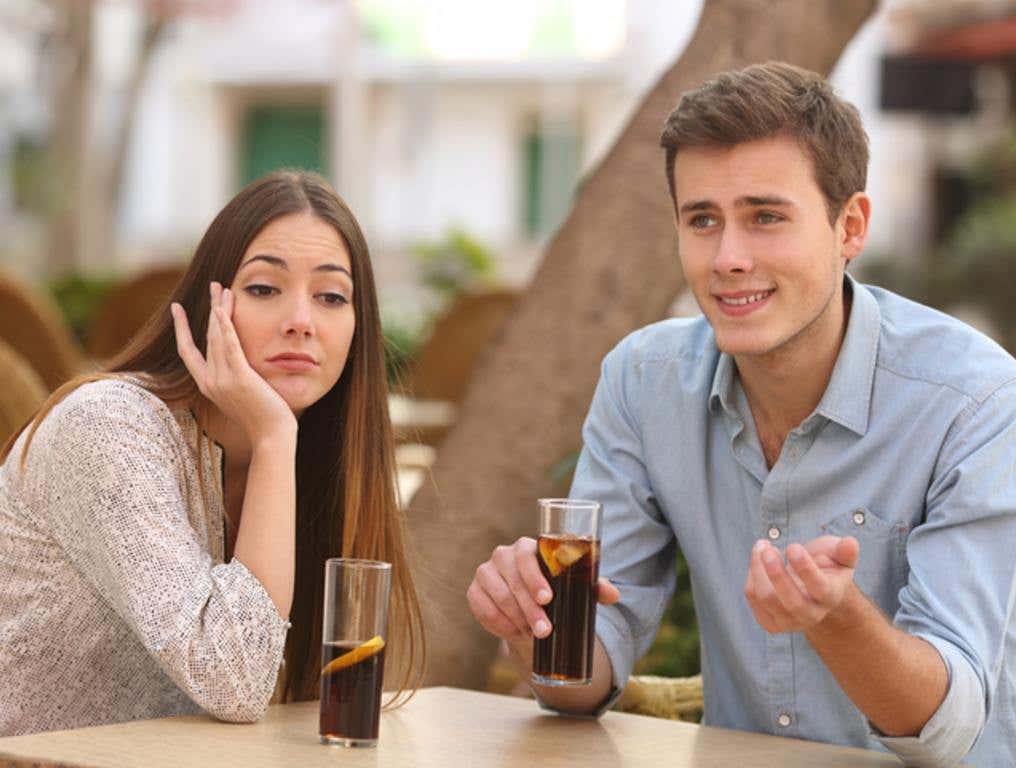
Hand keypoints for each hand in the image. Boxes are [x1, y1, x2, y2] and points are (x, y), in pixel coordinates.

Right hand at [171, 282, 295, 443]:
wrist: (271, 437)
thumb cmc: (262, 419)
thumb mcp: (241, 398)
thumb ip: (233, 380)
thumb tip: (235, 368)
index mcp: (207, 386)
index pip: (187, 351)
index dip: (182, 328)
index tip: (177, 308)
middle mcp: (210, 381)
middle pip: (206, 336)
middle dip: (210, 308)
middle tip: (214, 285)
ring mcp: (223, 380)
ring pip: (217, 336)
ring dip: (220, 309)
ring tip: (223, 287)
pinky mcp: (240, 378)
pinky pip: (229, 346)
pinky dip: (225, 326)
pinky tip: (221, 309)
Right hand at [467, 536, 619, 646]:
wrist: (529, 609)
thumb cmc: (555, 592)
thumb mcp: (575, 588)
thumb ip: (594, 587)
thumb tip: (613, 594)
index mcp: (528, 547)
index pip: (527, 555)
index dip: (535, 577)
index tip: (548, 599)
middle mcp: (504, 555)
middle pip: (512, 578)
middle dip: (529, 607)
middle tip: (545, 630)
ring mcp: (486, 572)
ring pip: (498, 594)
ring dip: (516, 617)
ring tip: (532, 634)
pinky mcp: (474, 591)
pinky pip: (481, 606)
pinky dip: (497, 621)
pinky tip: (512, 632)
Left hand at [743, 535, 858, 633]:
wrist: (812, 590)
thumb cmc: (826, 568)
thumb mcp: (839, 557)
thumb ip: (845, 551)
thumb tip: (850, 543)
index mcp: (830, 597)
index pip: (819, 587)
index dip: (804, 567)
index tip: (793, 547)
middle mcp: (811, 615)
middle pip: (790, 600)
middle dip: (776, 573)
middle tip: (768, 548)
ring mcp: (789, 622)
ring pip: (765, 597)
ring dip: (758, 567)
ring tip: (763, 546)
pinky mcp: (769, 622)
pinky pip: (752, 596)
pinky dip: (751, 574)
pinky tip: (759, 560)